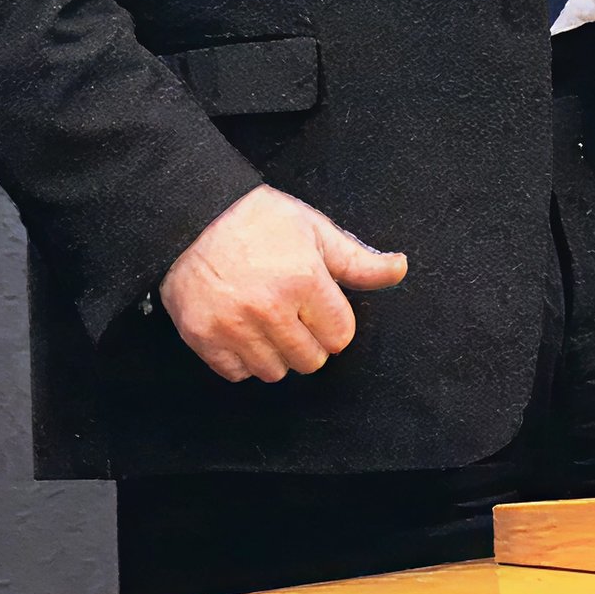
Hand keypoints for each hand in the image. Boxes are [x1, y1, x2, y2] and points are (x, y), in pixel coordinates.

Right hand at [157, 184, 407, 382]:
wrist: (194, 219)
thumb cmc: (261, 222)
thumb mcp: (316, 232)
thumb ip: (359, 261)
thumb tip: (400, 269)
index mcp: (305, 280)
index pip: (340, 336)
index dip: (335, 325)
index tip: (322, 311)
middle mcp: (270, 309)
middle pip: (310, 360)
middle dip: (310, 343)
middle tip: (297, 318)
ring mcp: (234, 326)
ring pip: (275, 372)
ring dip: (278, 354)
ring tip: (270, 324)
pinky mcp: (203, 338)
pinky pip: (237, 373)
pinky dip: (244, 359)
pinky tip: (244, 331)